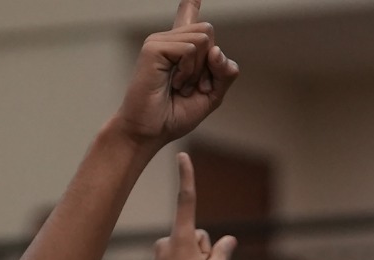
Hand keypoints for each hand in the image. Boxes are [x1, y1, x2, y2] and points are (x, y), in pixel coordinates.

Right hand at [115, 1, 238, 149]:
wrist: (149, 133)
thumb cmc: (173, 116)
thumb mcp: (211, 95)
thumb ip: (224, 73)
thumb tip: (215, 50)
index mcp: (179, 50)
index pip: (188, 17)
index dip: (190, 5)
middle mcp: (168, 40)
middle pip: (207, 31)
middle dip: (208, 64)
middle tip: (189, 87)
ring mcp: (159, 41)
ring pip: (202, 39)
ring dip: (198, 70)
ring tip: (179, 87)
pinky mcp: (154, 48)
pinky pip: (190, 49)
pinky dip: (188, 71)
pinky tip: (173, 84)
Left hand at [143, 153, 237, 259]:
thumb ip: (223, 252)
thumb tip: (227, 240)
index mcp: (181, 238)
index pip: (187, 200)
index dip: (187, 177)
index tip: (182, 156)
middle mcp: (168, 240)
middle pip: (199, 237)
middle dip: (205, 253)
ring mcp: (162, 252)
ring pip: (190, 250)